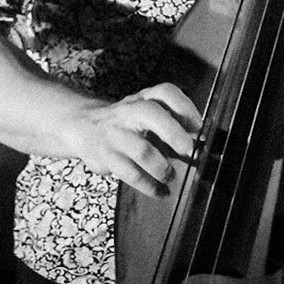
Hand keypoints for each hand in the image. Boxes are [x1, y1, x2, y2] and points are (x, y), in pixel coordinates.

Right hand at [64, 82, 201, 197]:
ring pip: (142, 150)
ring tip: (171, 176)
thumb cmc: (126, 124)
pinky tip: (161, 191)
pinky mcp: (106, 156)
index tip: (199, 126)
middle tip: (191, 151)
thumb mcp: (147, 117)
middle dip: (174, 134)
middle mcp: (129, 111)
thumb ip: (173, 128)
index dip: (184, 107)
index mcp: (143, 99)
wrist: (82, 126)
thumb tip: (201, 146)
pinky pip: (130, 174)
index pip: (165, 92)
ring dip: (162, 167)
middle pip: (151, 113)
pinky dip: (150, 186)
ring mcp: (115, 133)